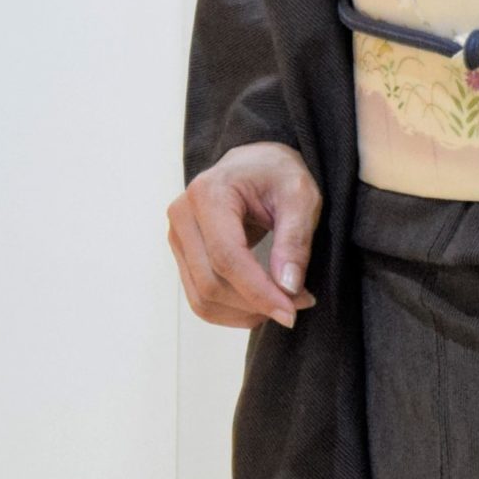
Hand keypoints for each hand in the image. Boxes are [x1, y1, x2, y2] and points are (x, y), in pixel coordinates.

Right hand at [167, 141, 322, 330]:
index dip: (259, 292)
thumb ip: (295, 240)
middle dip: (256, 304)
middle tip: (298, 304)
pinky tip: (260, 304)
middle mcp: (183, 216)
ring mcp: (178, 238)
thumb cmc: (278, 174)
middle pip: (212, 283)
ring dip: (244, 313)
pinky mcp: (183, 255)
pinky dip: (231, 312)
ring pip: (203, 298)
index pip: (227, 257)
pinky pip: (200, 299)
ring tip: (281, 303)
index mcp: (208, 194)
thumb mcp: (300, 197)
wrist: (256, 165)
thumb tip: (288, 287)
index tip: (292, 312)